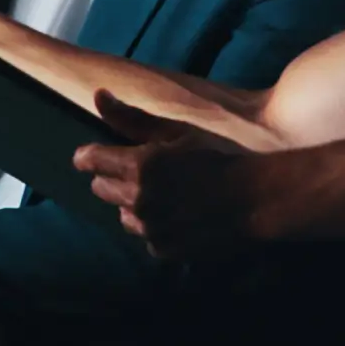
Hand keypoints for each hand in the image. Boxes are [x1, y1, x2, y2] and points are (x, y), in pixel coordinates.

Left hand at [72, 91, 258, 258]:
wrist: (255, 200)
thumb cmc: (217, 157)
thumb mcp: (176, 132)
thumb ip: (131, 118)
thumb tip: (98, 95)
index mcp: (138, 166)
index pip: (89, 160)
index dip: (88, 156)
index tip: (91, 155)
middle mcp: (138, 200)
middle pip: (101, 189)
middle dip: (113, 178)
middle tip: (141, 171)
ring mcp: (149, 229)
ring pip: (123, 215)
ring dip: (133, 204)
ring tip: (164, 195)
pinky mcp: (163, 250)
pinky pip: (146, 236)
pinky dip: (155, 227)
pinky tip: (179, 216)